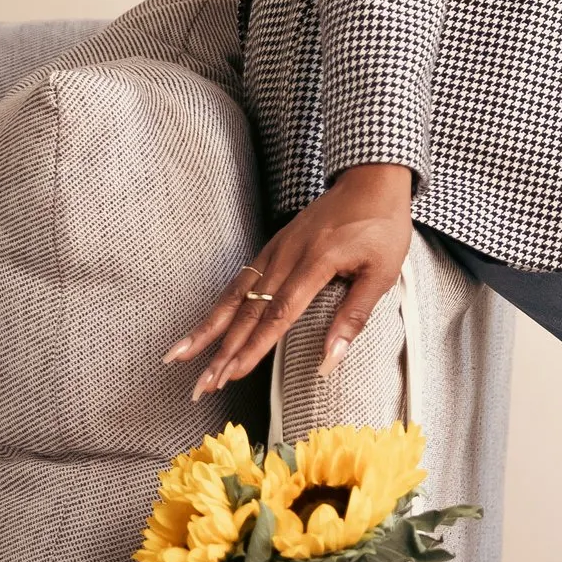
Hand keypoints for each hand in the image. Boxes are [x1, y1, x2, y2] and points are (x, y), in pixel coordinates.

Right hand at [165, 163, 414, 397]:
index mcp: (315, 264)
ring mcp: (275, 249)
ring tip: (180, 355)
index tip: (231, 375)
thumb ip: (354, 317)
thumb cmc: (382, 227)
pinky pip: (241, 280)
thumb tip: (330, 361)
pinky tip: (206, 325)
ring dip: (208, 329)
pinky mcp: (273, 246)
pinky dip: (220, 305)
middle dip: (221, 351)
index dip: (252, 348)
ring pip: (234, 295)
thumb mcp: (381, 273)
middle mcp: (287, 256)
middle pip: (247, 311)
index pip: (277, 315)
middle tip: (200, 383)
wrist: (371, 179)